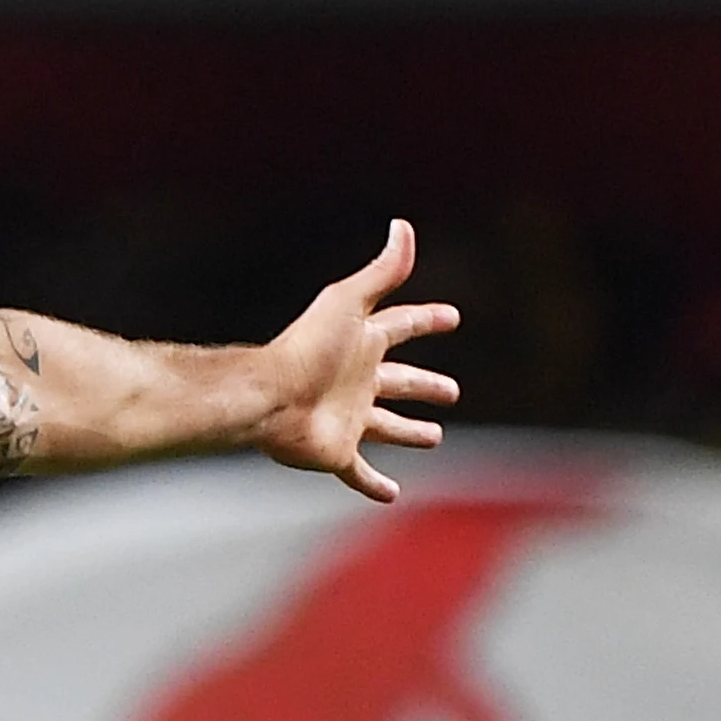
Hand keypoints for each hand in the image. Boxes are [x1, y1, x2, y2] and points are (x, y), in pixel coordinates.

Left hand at [252, 220, 460, 501]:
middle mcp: (356, 380)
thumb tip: (404, 227)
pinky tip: (391, 494)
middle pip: (399, 382)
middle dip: (425, 385)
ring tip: (433, 436)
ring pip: (386, 427)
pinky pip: (357, 472)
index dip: (426, 320)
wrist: (268, 396)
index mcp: (361, 344)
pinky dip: (373, 484)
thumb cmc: (305, 348)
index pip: (401, 326)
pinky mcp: (335, 452)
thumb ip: (382, 270)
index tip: (452, 316)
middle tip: (452, 391)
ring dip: (409, 431)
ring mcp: (347, 418)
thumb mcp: (348, 301)